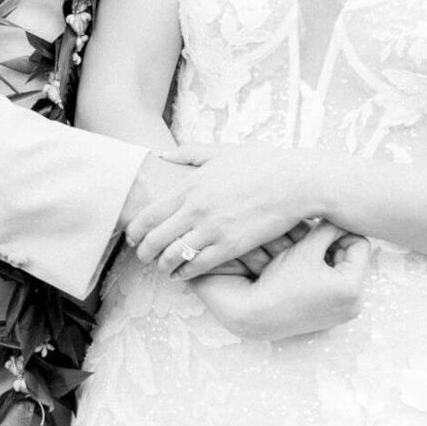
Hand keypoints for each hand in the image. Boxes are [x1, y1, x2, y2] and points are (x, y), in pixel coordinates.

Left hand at [126, 144, 316, 277]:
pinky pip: (198, 266)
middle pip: (155, 239)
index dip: (135, 230)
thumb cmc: (261, 164)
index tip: (132, 237)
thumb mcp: (221, 151)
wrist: (293, 182)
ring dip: (163, 266)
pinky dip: (186, 273)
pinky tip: (184, 274)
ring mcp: (212, 229)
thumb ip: (190, 153)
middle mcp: (195, 209)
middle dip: (144, 252)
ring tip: (163, 269)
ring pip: (173, 257)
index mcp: (190, 186)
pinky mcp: (231, 246)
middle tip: (143, 257)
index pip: (149, 215)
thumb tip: (164, 153)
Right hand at [196, 226, 370, 340]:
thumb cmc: (279, 283)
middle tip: (311, 241)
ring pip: (342, 272)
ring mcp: (342, 313)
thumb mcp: (306, 249)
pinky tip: (303, 270)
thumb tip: (341, 220)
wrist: (255, 314)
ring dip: (326, 259)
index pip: (360, 245)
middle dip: (333, 247)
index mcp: (352, 288)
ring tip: (305, 255)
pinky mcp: (330, 317)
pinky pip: (334, 286)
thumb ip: (328, 230)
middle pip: (351, 259)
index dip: (341, 231)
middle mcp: (353, 304)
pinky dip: (322, 275)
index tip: (321, 229)